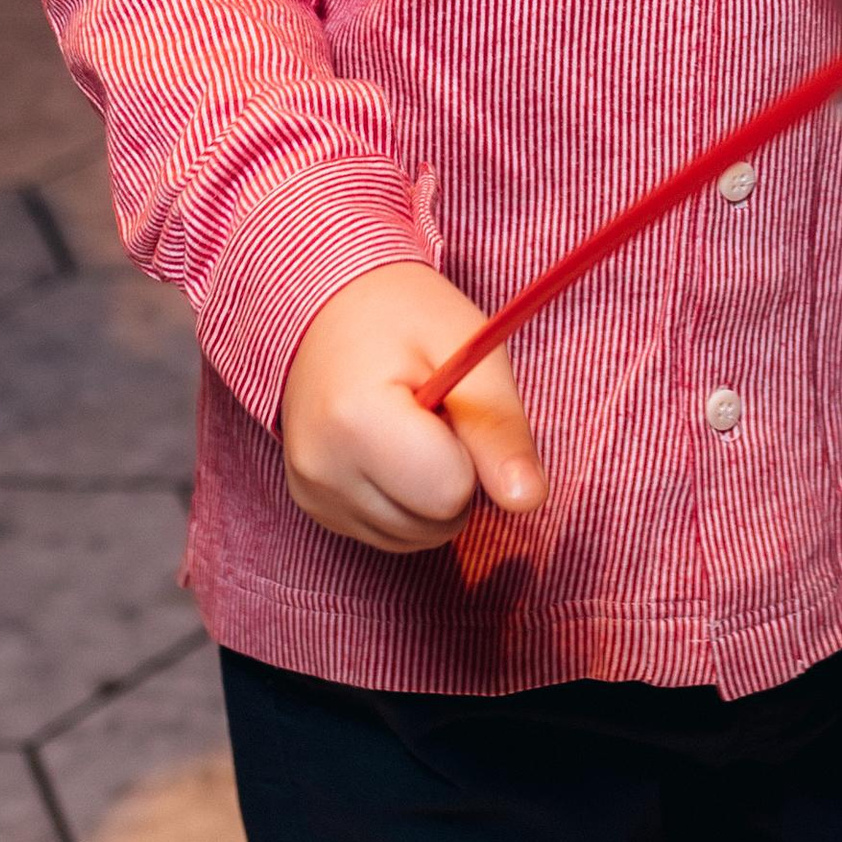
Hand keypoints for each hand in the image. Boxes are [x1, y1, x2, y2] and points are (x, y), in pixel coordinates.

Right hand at [279, 261, 548, 552]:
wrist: (327, 303)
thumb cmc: (404, 314)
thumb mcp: (467, 348)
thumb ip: (501, 428)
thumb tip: (529, 500)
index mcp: (355, 421)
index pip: (450, 492)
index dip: (471, 452)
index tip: (452, 405)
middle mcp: (321, 469)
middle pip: (434, 523)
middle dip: (455, 476)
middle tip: (434, 411)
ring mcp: (312, 493)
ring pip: (415, 537)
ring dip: (433, 493)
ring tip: (412, 426)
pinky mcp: (313, 505)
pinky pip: (389, 533)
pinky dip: (406, 501)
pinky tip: (392, 449)